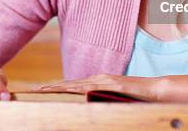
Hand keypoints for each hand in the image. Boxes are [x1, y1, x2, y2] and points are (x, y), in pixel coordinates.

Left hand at [37, 74, 162, 101]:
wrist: (155, 90)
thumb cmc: (136, 98)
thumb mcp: (113, 100)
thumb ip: (101, 101)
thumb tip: (89, 109)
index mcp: (97, 82)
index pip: (72, 85)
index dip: (55, 87)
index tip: (39, 91)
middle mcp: (98, 78)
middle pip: (69, 83)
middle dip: (50, 86)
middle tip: (32, 90)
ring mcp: (104, 80)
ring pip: (75, 84)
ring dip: (57, 87)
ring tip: (42, 90)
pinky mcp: (112, 84)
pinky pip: (91, 87)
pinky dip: (77, 88)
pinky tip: (67, 90)